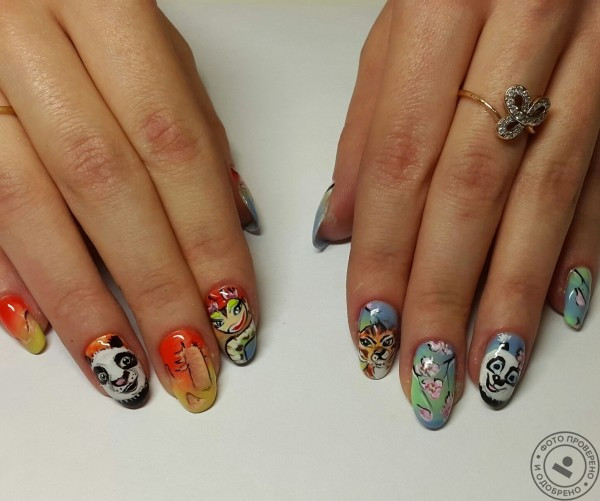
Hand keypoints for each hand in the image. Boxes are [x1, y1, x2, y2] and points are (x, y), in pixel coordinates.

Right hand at [0, 0, 259, 411]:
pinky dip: (8, 275)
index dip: (208, 238)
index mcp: (105, 7)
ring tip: (125, 369)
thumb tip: (239, 220)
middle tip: (190, 360)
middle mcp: (25, 38)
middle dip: (155, 284)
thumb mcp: (152, 43)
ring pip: (25, 207)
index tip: (235, 310)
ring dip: (82, 301)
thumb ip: (192, 125)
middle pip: (106, 185)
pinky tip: (45, 331)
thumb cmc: (84, 8)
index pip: (175, 147)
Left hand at [313, 0, 599, 427]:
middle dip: (443, 292)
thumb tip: (338, 222)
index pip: (401, 160)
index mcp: (446, 5)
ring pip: (543, 195)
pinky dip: (578, 246)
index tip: (371, 322)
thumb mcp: (400, 19)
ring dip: (510, 292)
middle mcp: (525, 26)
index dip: (382, 252)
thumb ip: (369, 122)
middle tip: (425, 368)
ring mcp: (590, 53)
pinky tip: (554, 306)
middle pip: (469, 192)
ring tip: (485, 364)